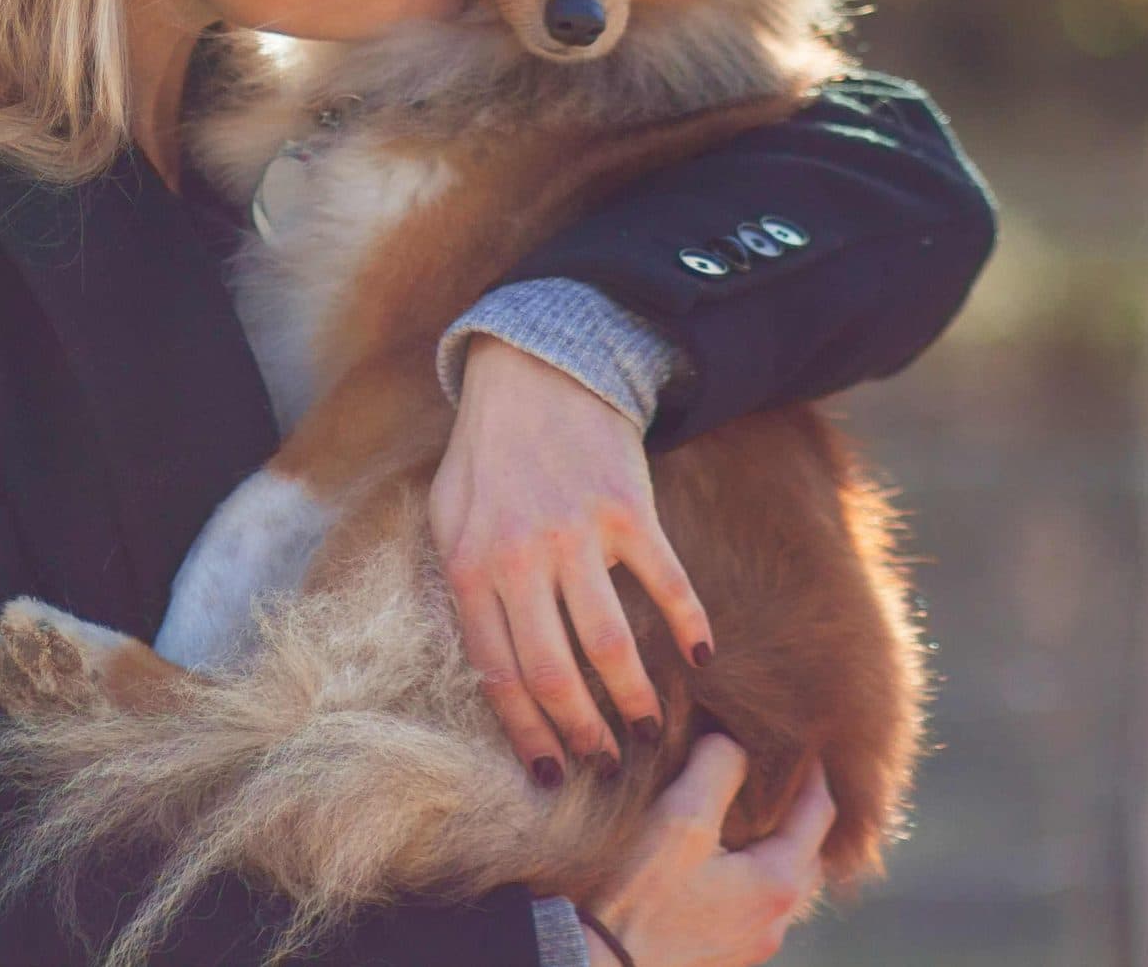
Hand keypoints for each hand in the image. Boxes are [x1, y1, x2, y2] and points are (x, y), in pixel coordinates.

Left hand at [429, 337, 716, 779]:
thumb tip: (484, 668)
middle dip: (580, 732)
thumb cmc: (487, 456)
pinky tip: (699, 658)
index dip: (526, 732)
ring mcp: (576, 534)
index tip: (550, 774)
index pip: (496, 672)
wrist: (537, 373)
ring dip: (633, 698)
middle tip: (603, 764)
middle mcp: (518, 556)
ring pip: (609, 643)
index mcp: (469, 566)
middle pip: (553, 672)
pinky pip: (665, 585)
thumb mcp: (448, 518)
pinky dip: (688, 627)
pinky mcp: (629, 510)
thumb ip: (462, 589)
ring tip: (647, 731)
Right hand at [580, 735, 834, 966]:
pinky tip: (723, 859)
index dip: (814, 772)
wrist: (606, 964)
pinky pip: (758, 902)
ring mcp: (755, 941)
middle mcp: (778, 918)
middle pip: (810, 851)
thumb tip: (734, 744)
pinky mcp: (729, 952)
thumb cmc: (639, 896)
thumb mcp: (679, 819)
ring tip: (752, 812)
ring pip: (785, 880)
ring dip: (779, 843)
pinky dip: (755, 871)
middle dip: (802, 810)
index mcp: (778, 882)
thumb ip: (716, 770)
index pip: (820, 813)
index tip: (804, 740)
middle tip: (782, 773)